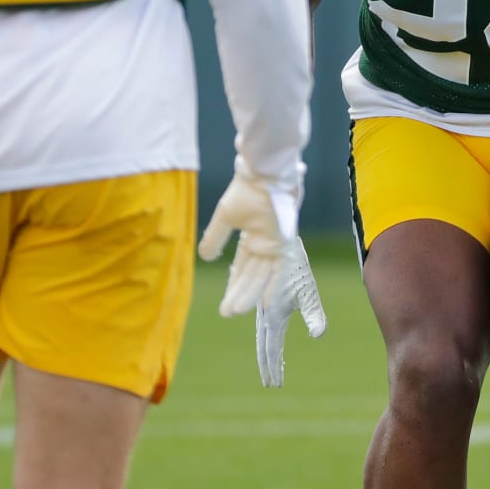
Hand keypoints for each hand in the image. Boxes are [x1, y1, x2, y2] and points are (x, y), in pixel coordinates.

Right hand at [198, 171, 285, 316]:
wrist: (265, 176)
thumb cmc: (245, 192)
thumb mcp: (226, 216)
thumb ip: (216, 237)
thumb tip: (205, 258)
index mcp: (250, 237)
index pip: (241, 267)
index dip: (234, 284)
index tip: (225, 303)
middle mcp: (263, 244)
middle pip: (250, 275)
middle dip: (239, 294)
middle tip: (227, 313)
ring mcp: (274, 244)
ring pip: (261, 275)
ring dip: (250, 293)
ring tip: (235, 311)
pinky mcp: (284, 243)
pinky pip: (279, 269)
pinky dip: (272, 286)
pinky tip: (265, 302)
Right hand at [255, 237, 326, 386]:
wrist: (279, 238)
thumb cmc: (295, 265)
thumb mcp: (307, 290)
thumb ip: (313, 313)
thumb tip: (319, 335)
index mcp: (274, 315)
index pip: (272, 349)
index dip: (273, 367)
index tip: (276, 385)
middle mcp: (265, 311)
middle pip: (264, 344)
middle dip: (267, 363)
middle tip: (271, 382)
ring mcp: (261, 302)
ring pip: (261, 332)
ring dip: (264, 349)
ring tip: (269, 362)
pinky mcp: (261, 292)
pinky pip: (259, 317)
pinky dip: (263, 331)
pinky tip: (266, 333)